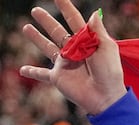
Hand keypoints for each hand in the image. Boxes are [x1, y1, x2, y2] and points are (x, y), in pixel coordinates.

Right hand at [19, 0, 126, 114]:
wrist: (104, 95)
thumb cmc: (109, 72)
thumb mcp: (107, 48)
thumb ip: (98, 31)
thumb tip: (94, 13)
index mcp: (87, 41)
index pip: (74, 21)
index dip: (66, 8)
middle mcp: (74, 51)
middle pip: (57, 31)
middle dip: (47, 21)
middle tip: (36, 10)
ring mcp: (65, 64)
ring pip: (47, 47)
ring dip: (36, 38)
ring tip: (26, 28)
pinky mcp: (58, 77)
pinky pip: (42, 74)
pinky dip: (32, 72)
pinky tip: (23, 70)